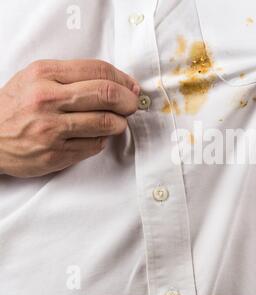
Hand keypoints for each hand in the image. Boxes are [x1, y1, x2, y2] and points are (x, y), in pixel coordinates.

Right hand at [0, 59, 139, 177]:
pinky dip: (103, 139)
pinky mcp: (56, 154)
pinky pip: (95, 145)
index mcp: (43, 74)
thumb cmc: (15, 106)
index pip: (98, 70)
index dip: (123, 79)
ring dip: (120, 123)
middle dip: (129, 101)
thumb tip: (119, 82)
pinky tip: (96, 135)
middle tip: (132, 105)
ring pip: (107, 123)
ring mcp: (51, 129)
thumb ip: (73, 76)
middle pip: (107, 95)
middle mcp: (47, 100)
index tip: (131, 87)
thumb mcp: (35, 78)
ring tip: (117, 122)